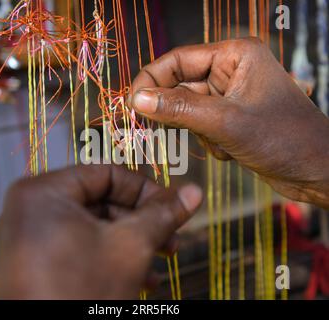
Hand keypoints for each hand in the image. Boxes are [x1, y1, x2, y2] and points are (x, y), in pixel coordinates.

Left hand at [0, 165, 201, 298]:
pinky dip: (107, 256)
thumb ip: (163, 214)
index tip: (173, 207)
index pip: (106, 173)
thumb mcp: (130, 247)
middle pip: (100, 201)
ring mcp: (27, 236)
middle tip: (171, 239)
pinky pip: (76, 246)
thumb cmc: (82, 290)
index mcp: (43, 191)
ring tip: (160, 261)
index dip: (145, 189)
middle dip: (140, 222)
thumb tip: (194, 192)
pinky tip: (140, 278)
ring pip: (91, 226)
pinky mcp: (32, 261)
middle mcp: (29, 208)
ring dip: (129, 242)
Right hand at [130, 38, 328, 208]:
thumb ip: (180, 109)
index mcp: (234, 56)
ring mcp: (229, 97)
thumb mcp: (226, 122)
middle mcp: (230, 72)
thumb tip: (138, 100)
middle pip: (181, 86)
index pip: (178, 60)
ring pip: (188, 110)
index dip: (152, 80)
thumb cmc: (283, 139)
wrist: (317, 171)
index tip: (132, 103)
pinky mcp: (230, 119)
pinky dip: (208, 142)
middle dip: (178, 113)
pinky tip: (230, 151)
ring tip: (221, 143)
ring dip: (197, 132)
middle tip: (168, 130)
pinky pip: (200, 126)